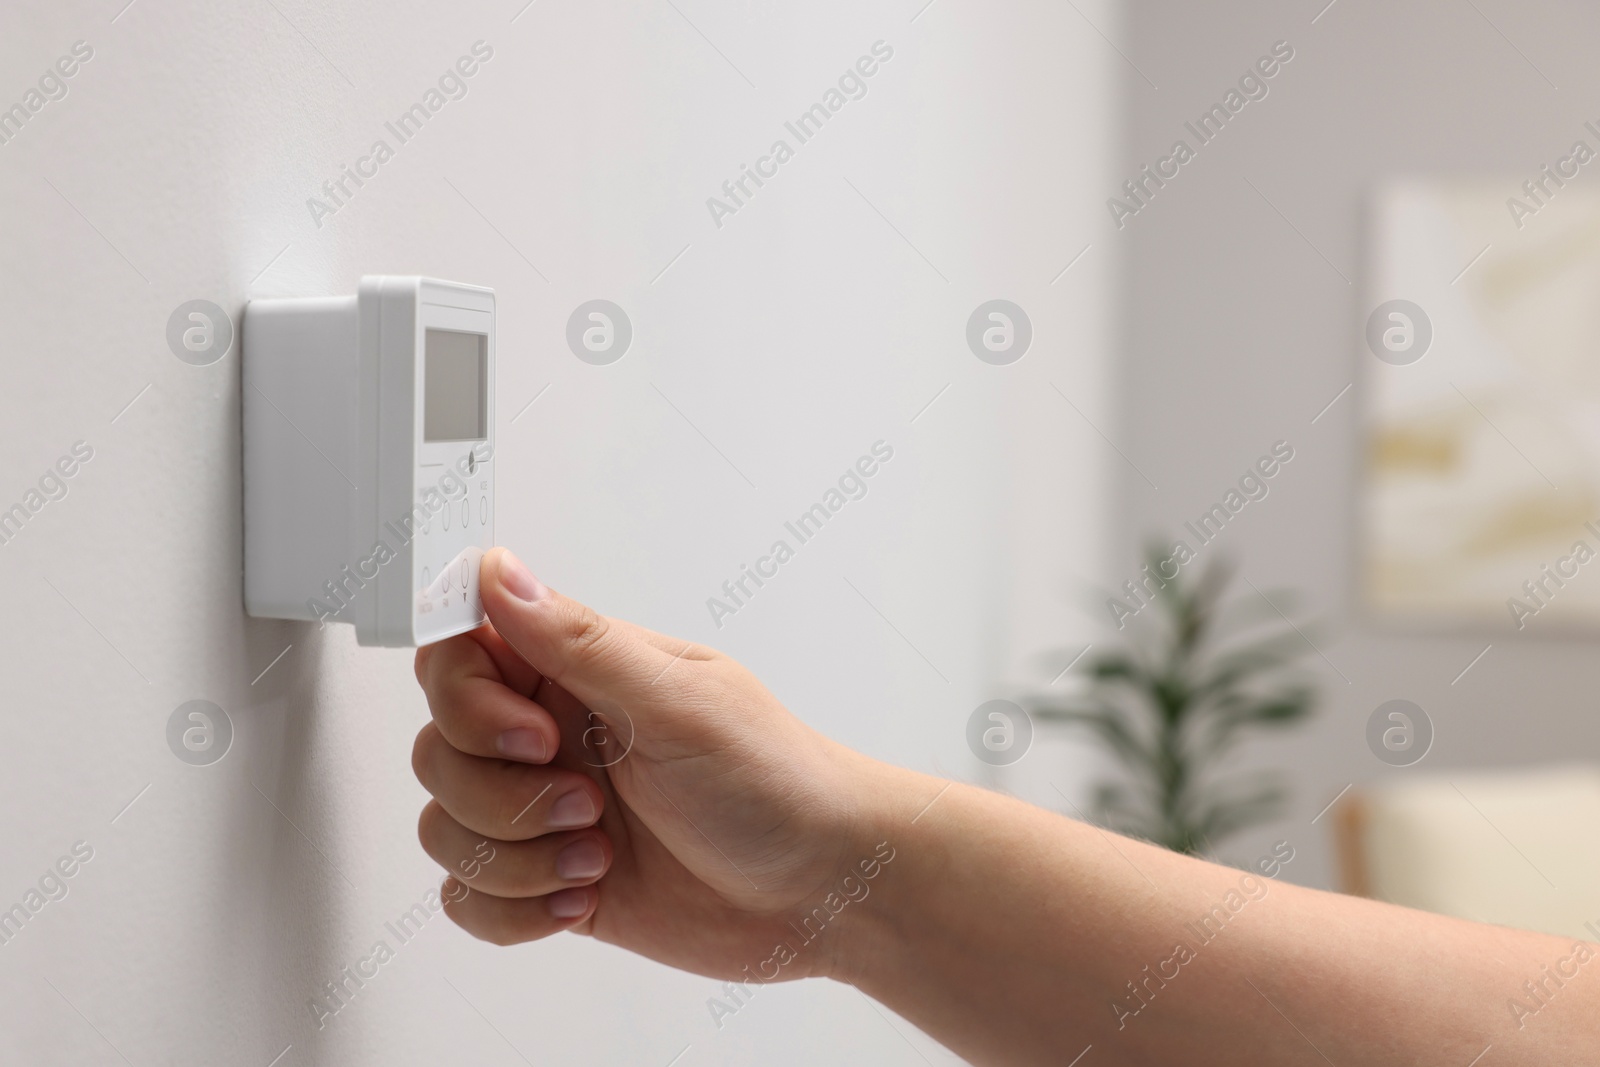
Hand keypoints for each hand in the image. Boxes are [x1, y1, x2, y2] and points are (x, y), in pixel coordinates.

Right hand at [411, 547, 876, 980]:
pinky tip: (584, 898)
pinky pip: (468, 897)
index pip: (459, 654)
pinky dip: (513, 910)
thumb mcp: (680, 702)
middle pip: (439, 748)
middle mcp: (553, 735)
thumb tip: (497, 568)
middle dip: (499, 794)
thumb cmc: (776, 782)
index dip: (467, 700)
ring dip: (515, 857)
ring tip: (599, 857)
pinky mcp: (550, 880)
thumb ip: (579, 642)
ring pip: (445, 826)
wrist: (825, 889)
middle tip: (589, 803)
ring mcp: (548, 811)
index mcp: (580, 672)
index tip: (533, 734)